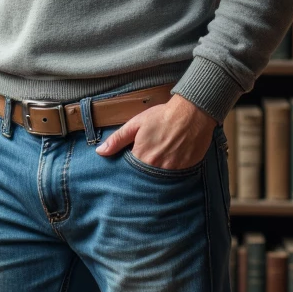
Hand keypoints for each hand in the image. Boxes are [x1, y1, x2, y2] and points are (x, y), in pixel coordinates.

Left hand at [95, 94, 215, 168]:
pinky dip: (172, 172)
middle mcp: (157, 167)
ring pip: (161, 179)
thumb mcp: (136, 124)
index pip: (130, 172)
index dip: (129, 170)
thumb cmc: (163, 116)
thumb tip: (100, 152)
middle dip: (144, 174)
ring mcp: (173, 170)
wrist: (192, 112)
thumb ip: (117, 139)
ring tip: (160, 162)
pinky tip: (173, 162)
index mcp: (142, 157)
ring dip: (158, 174)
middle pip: (145, 178)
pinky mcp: (186, 169)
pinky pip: (176, 177)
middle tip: (148, 162)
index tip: (131, 166)